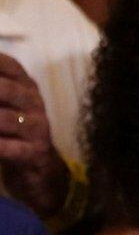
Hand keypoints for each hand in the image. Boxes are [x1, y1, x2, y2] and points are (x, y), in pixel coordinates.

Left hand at [0, 53, 68, 216]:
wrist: (38, 168)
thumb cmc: (14, 131)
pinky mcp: (36, 152)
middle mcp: (34, 103)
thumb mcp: (5, 105)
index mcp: (26, 87)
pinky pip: (10, 149)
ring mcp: (38, 128)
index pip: (9, 66)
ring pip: (4, 119)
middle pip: (6, 89)